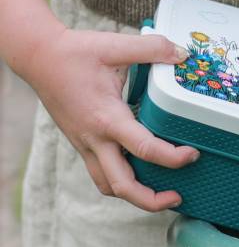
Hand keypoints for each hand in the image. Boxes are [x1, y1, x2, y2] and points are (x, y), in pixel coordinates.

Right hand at [23, 27, 199, 210]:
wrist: (38, 58)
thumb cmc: (75, 53)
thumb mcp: (115, 46)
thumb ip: (152, 49)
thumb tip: (183, 55)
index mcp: (107, 118)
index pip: (144, 149)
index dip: (173, 158)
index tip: (192, 154)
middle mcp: (95, 139)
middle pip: (122, 187)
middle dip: (151, 200)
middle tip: (178, 197)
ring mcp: (86, 144)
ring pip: (108, 185)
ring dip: (135, 197)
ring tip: (162, 194)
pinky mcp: (82, 144)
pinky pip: (102, 173)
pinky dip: (122, 181)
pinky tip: (141, 172)